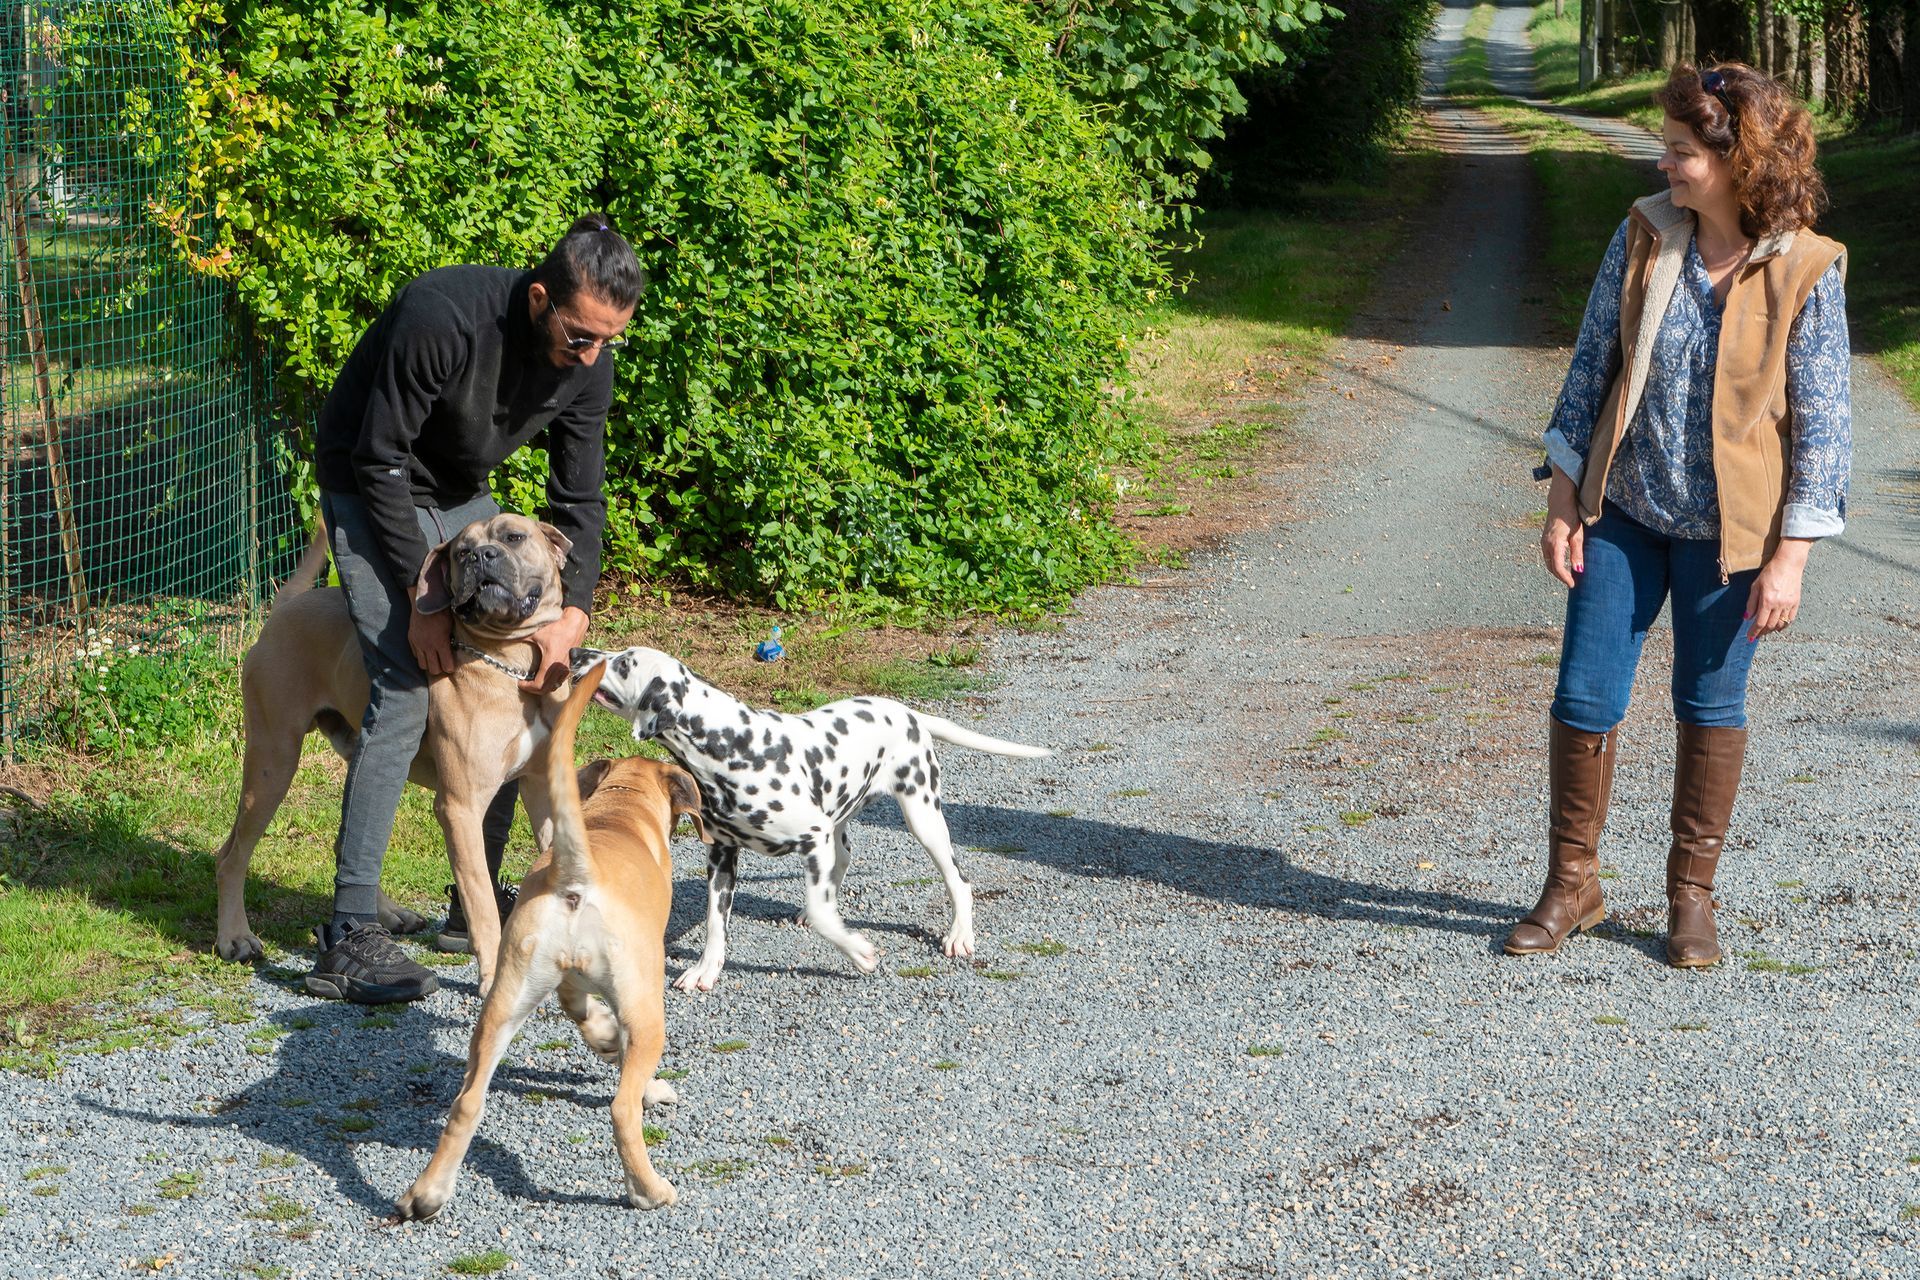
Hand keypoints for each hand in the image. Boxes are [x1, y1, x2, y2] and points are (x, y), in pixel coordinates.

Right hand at [408, 595, 454, 675]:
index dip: (450, 668)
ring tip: (434, 660)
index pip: (446, 665)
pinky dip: (421, 656)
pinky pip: (415, 655)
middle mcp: (428, 646)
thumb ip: (450, 641)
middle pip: (433, 669)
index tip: (451, 667)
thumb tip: (454, 651)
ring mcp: (418, 644)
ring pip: (423, 665)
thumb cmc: (441, 612)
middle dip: (440, 669)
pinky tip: (426, 652)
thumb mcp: (450, 626)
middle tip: (443, 665)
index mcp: (441, 643)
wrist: (424, 603)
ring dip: (429, 664)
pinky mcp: (411, 640)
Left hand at [521, 606, 589, 694]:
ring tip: (533, 682)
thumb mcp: (536, 634)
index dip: (528, 687)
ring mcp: (566, 669)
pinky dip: (551, 682)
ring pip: (554, 686)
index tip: (520, 683)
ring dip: (543, 687)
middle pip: (546, 689)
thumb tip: (505, 639)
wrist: (574, 624)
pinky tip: (544, 676)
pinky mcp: (570, 667)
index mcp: (551, 663)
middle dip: (534, 690)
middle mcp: (560, 669)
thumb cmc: (557, 628)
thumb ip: (521, 638)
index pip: (538, 685)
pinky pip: (560, 681)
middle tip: (525, 685)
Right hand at [1540, 469, 1584, 588]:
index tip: (1573, 584)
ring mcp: (1543, 542)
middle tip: (1571, 581)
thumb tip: (1579, 570)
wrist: (1560, 503)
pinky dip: (1554, 563)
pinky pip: (1547, 556)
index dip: (1565, 578)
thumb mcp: (1577, 536)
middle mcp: (1546, 545)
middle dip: (1561, 576)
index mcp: (1555, 545)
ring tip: (1567, 574)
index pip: (1558, 568)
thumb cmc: (1571, 517)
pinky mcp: (1544, 540)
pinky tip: (1562, 563)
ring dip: (1557, 570)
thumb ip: (1577, 554)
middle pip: (1551, 567)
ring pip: (1548, 562)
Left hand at [1745, 540, 1809, 641]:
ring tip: (1766, 631)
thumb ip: (1751, 603)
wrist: (1788, 564)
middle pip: (1770, 625)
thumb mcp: (1755, 586)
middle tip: (1757, 635)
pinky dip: (1784, 625)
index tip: (1750, 637)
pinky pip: (1791, 619)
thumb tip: (1747, 617)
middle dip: (1762, 632)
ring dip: (1772, 629)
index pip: (1760, 622)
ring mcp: (1789, 604)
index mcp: (1767, 601)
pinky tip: (1779, 626)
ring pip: (1781, 624)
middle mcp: (1779, 605)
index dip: (1754, 631)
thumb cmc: (1770, 573)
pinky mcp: (1796, 602)